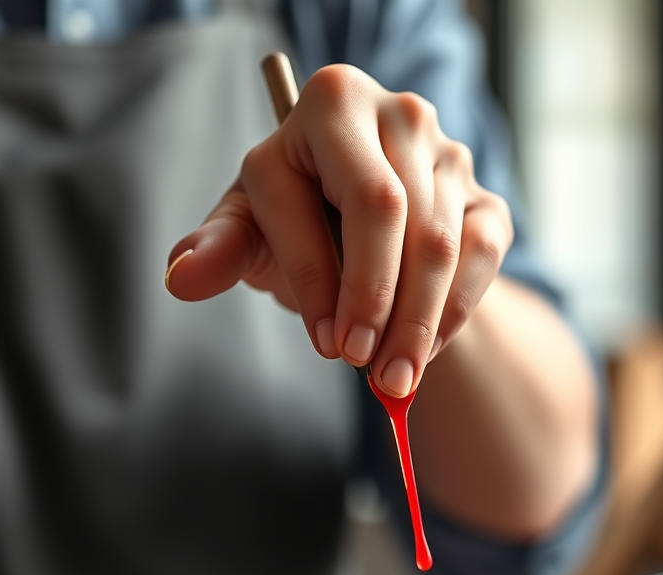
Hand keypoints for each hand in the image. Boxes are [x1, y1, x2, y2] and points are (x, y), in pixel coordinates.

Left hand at [165, 64, 512, 398]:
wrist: (355, 226)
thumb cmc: (293, 222)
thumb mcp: (250, 228)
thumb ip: (218, 248)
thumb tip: (181, 277)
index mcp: (327, 106)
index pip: (327, 198)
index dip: (325, 279)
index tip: (325, 344)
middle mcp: (394, 114)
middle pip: (394, 213)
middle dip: (378, 301)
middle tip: (364, 367)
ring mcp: (445, 152)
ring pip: (441, 242)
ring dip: (418, 323)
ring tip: (394, 379)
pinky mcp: (480, 194)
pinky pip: (482, 255)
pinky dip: (454, 313)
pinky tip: (424, 351)